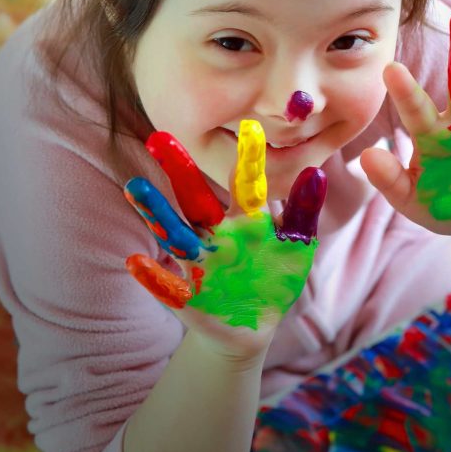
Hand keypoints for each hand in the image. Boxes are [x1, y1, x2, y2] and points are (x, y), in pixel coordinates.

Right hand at [123, 121, 326, 359]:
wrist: (253, 326)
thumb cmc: (275, 278)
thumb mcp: (296, 246)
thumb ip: (303, 212)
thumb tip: (315, 172)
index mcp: (245, 220)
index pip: (245, 184)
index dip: (248, 159)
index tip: (250, 125)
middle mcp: (216, 234)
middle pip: (196, 199)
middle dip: (180, 171)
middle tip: (159, 137)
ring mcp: (199, 263)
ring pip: (175, 233)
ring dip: (156, 212)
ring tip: (135, 186)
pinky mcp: (187, 296)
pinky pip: (166, 285)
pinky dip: (152, 276)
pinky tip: (135, 263)